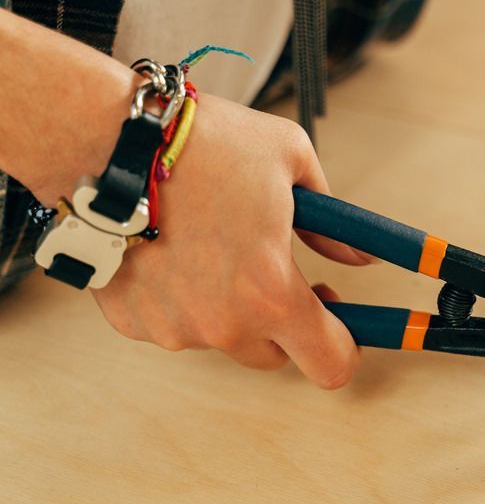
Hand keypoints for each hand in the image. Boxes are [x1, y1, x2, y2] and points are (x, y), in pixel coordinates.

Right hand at [0, 10, 362, 388]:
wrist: (103, 139)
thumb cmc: (203, 144)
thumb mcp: (292, 163)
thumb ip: (336, 225)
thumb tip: (363, 256)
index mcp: (271, 293)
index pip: (331, 364)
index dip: (345, 348)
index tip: (343, 323)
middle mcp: (222, 325)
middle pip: (276, 355)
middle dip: (285, 323)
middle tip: (281, 275)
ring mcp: (172, 328)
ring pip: (222, 337)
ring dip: (230, 308)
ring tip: (216, 245)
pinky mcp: (131, 322)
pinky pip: (175, 323)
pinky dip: (182, 299)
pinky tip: (173, 249)